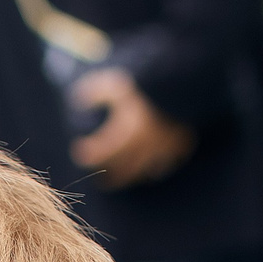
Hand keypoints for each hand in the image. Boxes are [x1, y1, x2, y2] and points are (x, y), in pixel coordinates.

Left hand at [70, 69, 196, 189]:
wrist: (185, 80)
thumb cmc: (145, 82)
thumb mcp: (116, 83)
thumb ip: (95, 92)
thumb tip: (77, 99)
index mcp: (128, 131)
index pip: (104, 149)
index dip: (90, 153)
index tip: (79, 153)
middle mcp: (145, 144)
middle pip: (125, 168)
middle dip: (112, 176)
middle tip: (102, 181)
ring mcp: (165, 146)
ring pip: (146, 170)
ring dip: (133, 177)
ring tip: (125, 179)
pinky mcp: (181, 143)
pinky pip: (169, 162)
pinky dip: (159, 169)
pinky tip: (154, 171)